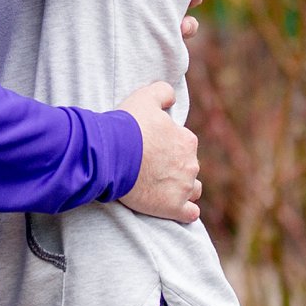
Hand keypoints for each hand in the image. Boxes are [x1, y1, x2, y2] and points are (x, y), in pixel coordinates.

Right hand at [118, 80, 201, 224]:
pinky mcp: (173, 208)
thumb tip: (172, 98)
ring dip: (183, 189)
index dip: (168, 147)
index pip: (184, 144)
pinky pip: (190, 214)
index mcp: (187, 140)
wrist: (113, 155)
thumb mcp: (145, 96)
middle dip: (175, 168)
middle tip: (153, 169)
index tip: (152, 150)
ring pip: (193, 190)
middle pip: (188, 167)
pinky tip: (177, 210)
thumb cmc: (127, 125)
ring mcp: (184, 187)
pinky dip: (186, 212)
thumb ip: (163, 92)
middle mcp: (191, 164)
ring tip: (164, 190)